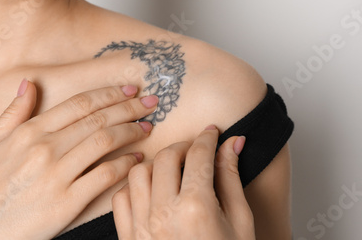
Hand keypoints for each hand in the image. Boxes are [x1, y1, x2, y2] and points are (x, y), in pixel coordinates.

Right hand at [0, 80, 157, 239]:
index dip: (109, 94)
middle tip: (152, 102)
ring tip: (148, 128)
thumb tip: (29, 83)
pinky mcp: (66, 202)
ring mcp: (57, 175)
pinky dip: (125, 165)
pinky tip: (138, 160)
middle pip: (98, 119)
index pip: (80, 104)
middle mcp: (46, 148)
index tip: (129, 90)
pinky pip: (104, 177)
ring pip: (105, 143)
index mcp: (29, 132)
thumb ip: (12, 113)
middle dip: (130, 108)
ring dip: (131, 132)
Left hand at [112, 126, 255, 239]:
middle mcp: (164, 213)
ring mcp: (142, 226)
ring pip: (139, 172)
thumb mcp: (240, 222)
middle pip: (167, 157)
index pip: (199, 155)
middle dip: (183, 146)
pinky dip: (133, 187)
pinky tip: (150, 189)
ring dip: (156, 164)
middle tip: (195, 150)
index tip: (211, 133)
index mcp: (197, 207)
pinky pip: (121, 198)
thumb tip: (233, 144)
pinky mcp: (129, 238)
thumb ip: (231, 178)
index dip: (207, 138)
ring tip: (173, 169)